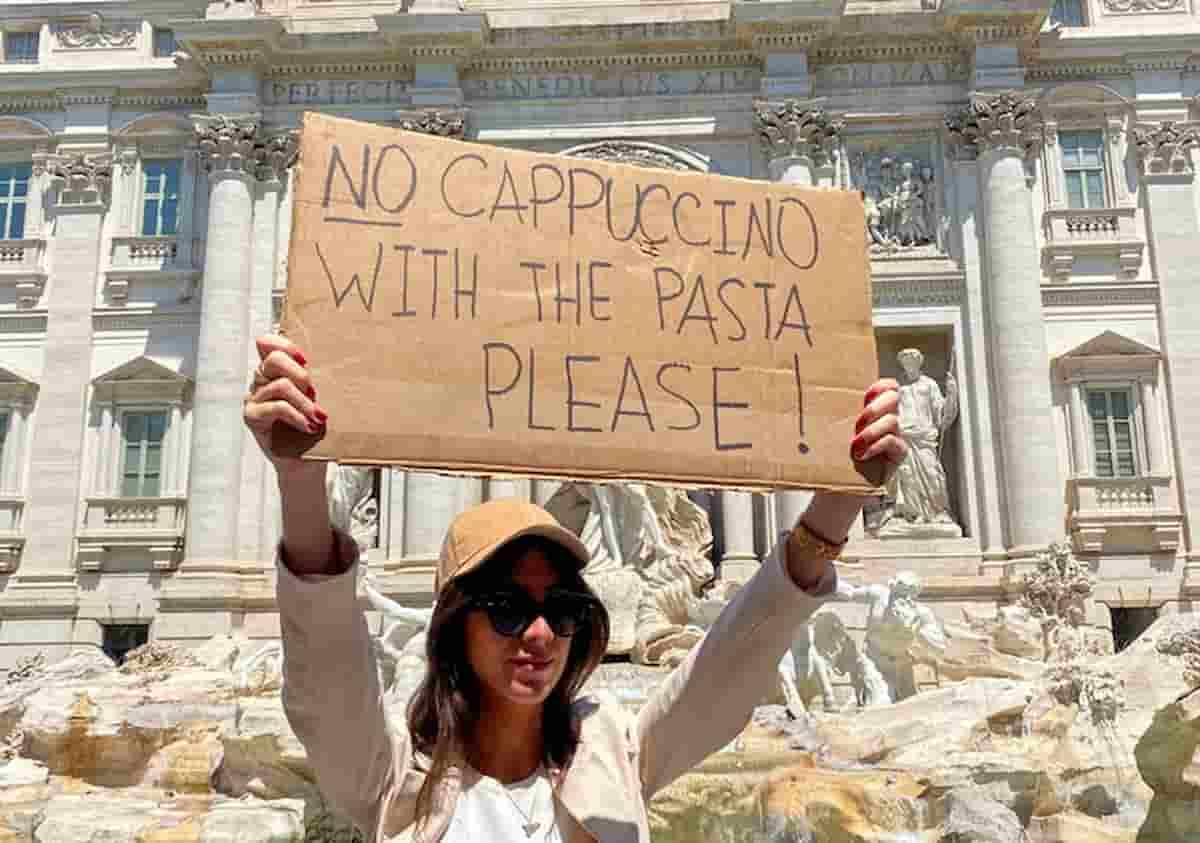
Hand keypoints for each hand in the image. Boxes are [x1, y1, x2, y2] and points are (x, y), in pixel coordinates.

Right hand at [243, 334, 327, 481]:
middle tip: (315, 392)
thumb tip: (340, 364)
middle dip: (300, 374)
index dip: (284, 345)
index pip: (268, 344)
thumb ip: (317, 380)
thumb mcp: (319, 398)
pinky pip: (276, 408)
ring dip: (305, 403)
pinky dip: (297, 416)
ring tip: (319, 417)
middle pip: (273, 360)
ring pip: (280, 386)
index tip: (305, 359)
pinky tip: (308, 426)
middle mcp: (262, 381)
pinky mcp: (253, 417)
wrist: (306, 461)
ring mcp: (255, 398)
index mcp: (276, 371)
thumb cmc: (314, 427)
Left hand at [787, 379, 905, 586]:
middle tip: (858, 419)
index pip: (887, 388)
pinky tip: (861, 453)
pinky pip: (895, 443)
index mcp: (869, 411)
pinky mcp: (896, 456)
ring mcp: (893, 437)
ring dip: (873, 429)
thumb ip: (826, 414)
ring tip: (855, 442)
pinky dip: (877, 445)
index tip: (865, 393)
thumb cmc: (830, 460)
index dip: (880, 386)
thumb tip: (797, 396)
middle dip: (876, 406)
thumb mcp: (826, 432)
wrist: (832, 491)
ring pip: (894, 421)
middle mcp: (884, 421)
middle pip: (894, 399)